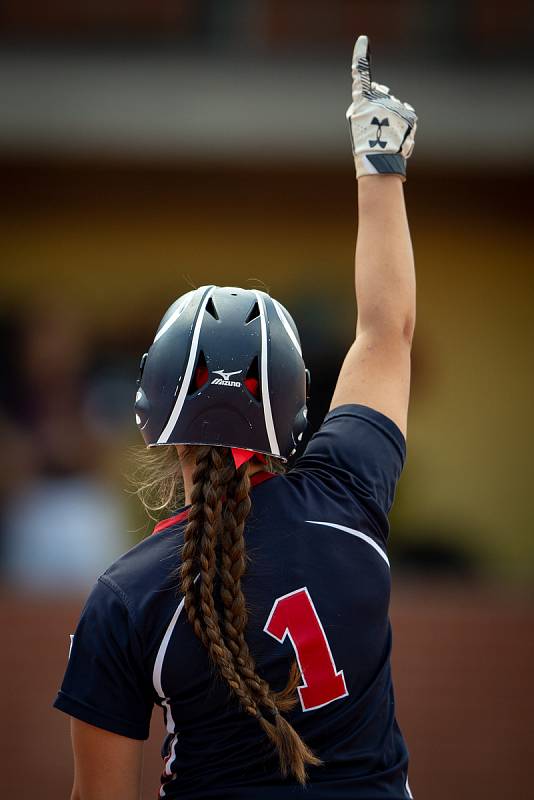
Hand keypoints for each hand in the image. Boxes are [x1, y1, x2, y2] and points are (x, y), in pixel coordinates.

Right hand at [346, 35, 417, 179]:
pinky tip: (397, 136)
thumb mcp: (356, 121)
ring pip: (394, 106)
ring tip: (386, 136)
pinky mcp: (409, 114)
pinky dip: (403, 123)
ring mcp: (395, 105)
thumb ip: (364, 103)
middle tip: (376, 125)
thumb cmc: (364, 144)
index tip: (363, 41)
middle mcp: (379, 99)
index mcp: (362, 101)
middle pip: (381, 93)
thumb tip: (381, 90)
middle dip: (380, 103)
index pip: (360, 74)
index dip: (361, 57)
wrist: (379, 162)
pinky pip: (406, 114)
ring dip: (392, 117)